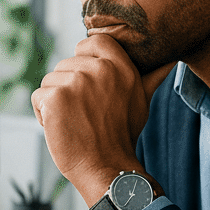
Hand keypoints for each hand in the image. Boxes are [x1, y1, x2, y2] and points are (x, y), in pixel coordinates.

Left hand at [31, 35, 173, 207]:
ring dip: (55, 102)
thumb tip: (170, 60)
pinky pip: (38, 98)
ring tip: (75, 121)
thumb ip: (150, 77)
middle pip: (66, 64)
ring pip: (50, 80)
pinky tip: (62, 128)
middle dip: (68, 88)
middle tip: (85, 113)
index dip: (84, 57)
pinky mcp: (55, 97)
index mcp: (120, 66)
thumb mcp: (141, 101)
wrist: (107, 168)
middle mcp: (99, 69)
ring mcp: (76, 82)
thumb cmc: (122, 135)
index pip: (93, 41)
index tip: (86, 82)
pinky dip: (43, 115)